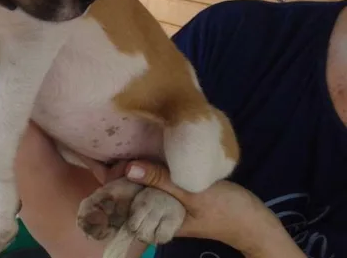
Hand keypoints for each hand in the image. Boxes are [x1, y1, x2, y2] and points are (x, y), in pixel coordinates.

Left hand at [124, 161, 303, 256]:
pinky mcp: (178, 193)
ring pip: (144, 185)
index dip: (115, 186)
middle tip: (121, 151)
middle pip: (132, 193)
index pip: (126, 204)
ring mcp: (168, 203)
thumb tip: (129, 168)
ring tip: (130, 148)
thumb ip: (162, 180)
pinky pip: (158, 181)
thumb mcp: (193, 193)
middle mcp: (159, 213)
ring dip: (137, 170)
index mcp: (158, 220)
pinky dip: (153, 170)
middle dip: (123, 175)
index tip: (113, 164)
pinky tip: (148, 153)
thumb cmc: (227, 210)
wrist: (256, 221)